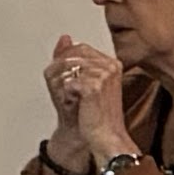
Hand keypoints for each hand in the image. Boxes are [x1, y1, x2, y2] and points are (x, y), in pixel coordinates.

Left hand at [42, 36, 124, 174]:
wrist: (107, 137)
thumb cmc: (98, 115)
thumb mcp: (85, 83)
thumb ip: (73, 59)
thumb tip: (64, 37)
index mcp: (112, 63)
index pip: (81, 48)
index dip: (66, 59)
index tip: (61, 74)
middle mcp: (110, 66)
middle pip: (73, 56)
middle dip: (62, 72)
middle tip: (65, 90)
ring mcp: (103, 75)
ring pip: (68, 69)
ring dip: (63, 85)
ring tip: (71, 99)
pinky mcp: (93, 87)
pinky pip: (67, 83)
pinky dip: (65, 95)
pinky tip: (74, 104)